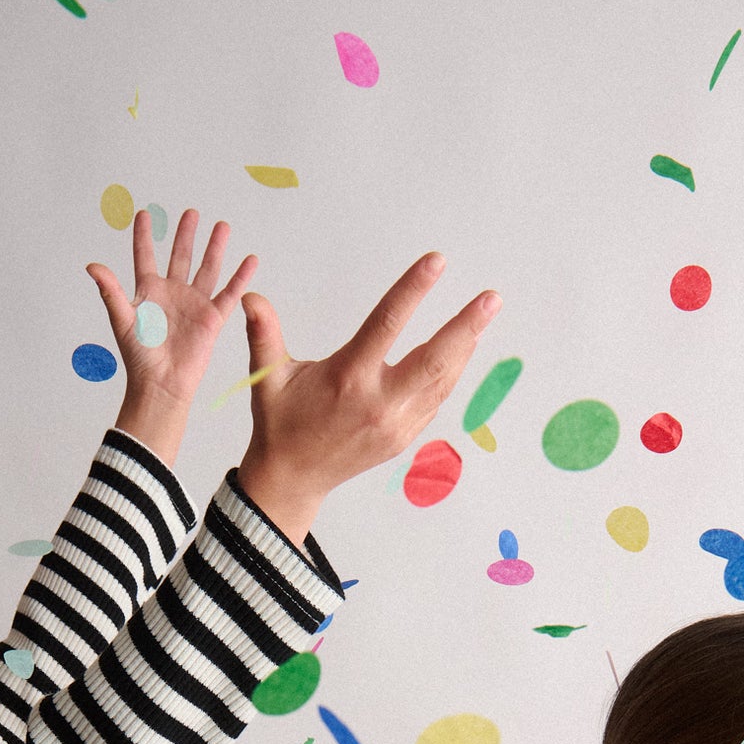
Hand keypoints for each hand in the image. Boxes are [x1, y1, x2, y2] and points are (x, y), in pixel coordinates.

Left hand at [86, 207, 257, 411]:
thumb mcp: (122, 319)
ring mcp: (194, 304)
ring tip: (222, 226)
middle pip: (180, 256)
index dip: (143, 236)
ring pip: (206, 268)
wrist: (161, 384)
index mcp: (149, 292)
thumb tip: (92, 265)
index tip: (144, 215)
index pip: (145, 257)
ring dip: (214, 247)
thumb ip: (110, 290)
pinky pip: (229, 294)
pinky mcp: (212, 319)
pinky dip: (240, 278)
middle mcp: (173, 294)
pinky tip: (250, 260)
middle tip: (191, 213)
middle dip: (186, 234)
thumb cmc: (139, 357)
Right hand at [237, 253, 500, 503]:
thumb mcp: (268, 377)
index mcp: (348, 379)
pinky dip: (450, 374)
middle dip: (466, 327)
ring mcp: (396, 424)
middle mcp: (378, 403)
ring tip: (483, 316)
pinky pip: (434, 401)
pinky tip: (461, 350)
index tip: (437, 262)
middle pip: (434, 360)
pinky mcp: (403, 437)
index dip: (413, 290)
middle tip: (491, 298)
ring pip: (441, 381)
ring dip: (465, 348)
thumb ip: (264, 334)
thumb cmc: (281, 423)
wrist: (293, 480)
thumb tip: (251, 296)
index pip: (387, 325)